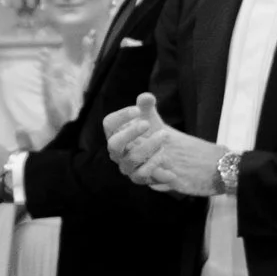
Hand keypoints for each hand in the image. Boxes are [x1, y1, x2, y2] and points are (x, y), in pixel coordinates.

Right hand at [103, 91, 223, 196]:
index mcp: (115, 134)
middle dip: (131, 133)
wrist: (161, 153)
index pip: (108, 124)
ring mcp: (126, 166)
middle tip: (147, 123)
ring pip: (133, 158)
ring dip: (151, 146)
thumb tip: (147, 97)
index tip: (137, 109)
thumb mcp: (150, 116)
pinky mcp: (138, 178)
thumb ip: (147, 105)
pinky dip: (158, 164)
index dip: (121, 117)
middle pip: (114, 144)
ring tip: (165, 135)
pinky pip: (144, 174)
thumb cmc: (150, 132)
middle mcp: (116, 152)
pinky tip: (168, 157)